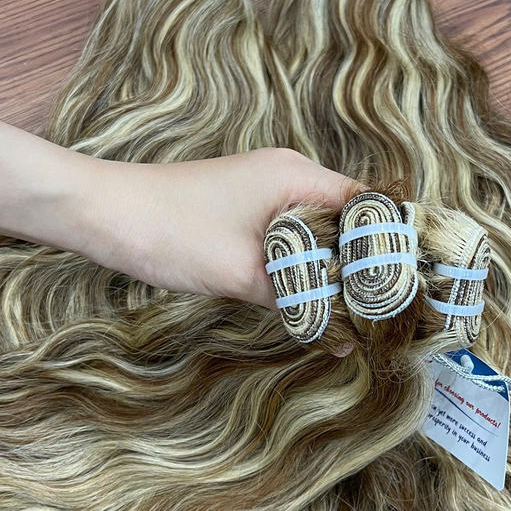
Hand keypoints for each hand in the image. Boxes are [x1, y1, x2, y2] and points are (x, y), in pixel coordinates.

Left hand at [76, 148, 363, 308]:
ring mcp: (264, 191)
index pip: (368, 205)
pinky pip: (289, 236)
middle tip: (384, 310)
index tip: (406, 286)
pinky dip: (302, 265)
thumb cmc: (172, 232)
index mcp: (296, 176)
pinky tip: (310, 299)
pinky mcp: (244, 209)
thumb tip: (343, 334)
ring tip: (355, 312)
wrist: (104, 215)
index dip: (390, 244)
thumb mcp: (242, 273)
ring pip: (317, 232)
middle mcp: (287, 176)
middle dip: (364, 263)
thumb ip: (297, 299)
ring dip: (331, 267)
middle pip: (346, 220)